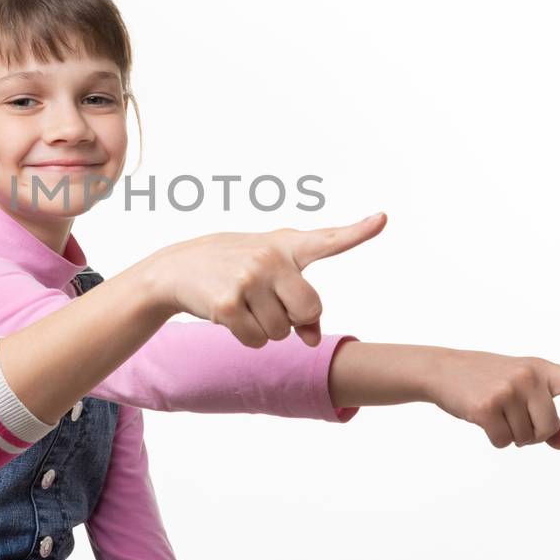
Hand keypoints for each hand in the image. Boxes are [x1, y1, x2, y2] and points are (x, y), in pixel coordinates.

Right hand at [144, 213, 386, 348]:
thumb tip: (313, 340)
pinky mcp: (229, 303)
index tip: (382, 219)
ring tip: (244, 304)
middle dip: (293, 319)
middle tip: (268, 303)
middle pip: (310, 310)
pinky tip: (230, 315)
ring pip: (281, 332)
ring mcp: (248, 279)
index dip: (358, 231)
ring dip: (265, 329)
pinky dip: (247, 338)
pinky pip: (257, 341)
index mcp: (286, 246)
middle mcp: (270, 258)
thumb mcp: (269, 272)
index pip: (328, 239)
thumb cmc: (232, 269)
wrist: (177, 269)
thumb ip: (300, 299)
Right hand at [424, 348, 559, 448]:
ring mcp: (508, 390)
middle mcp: (528, 377)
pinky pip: (503, 441)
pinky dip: (494, 439)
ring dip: (510, 435)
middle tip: (511, 415)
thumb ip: (546, 416)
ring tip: (493, 411)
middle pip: (548, 428)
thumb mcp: (520, 391)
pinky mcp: (487, 406)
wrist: (443, 369)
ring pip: (526, 439)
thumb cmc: (486, 380)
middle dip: (532, 433)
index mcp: (541, 371)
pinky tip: (481, 418)